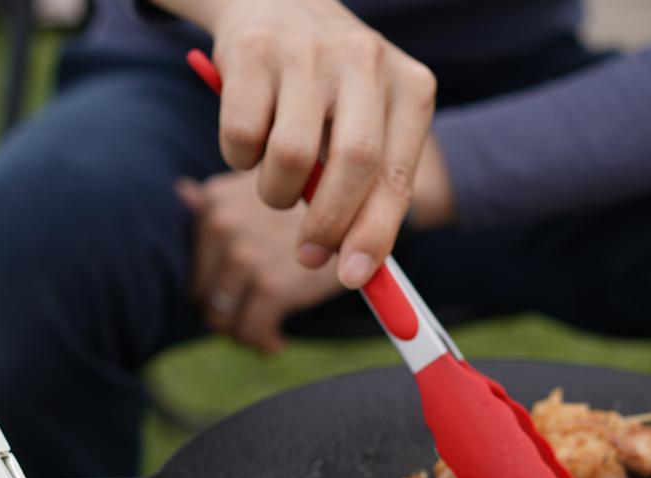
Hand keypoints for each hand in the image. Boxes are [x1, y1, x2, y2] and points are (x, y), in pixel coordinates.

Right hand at [166, 0, 438, 287]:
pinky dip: (240, 160)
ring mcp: (308, 52)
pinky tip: (251, 141)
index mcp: (410, 86)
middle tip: (309, 254)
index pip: (397, 175)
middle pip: (353, 165)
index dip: (375, 234)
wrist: (276, 2)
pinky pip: (241, 139)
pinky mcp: (253, 52)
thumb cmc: (331, 88)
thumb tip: (359, 270)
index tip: (354, 278)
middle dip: (327, 225)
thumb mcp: (368, 123)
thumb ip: (371, 188)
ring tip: (278, 183)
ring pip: (290, 158)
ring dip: (277, 193)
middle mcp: (365, 61)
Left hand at [178, 171, 345, 353]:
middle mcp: (223, 224)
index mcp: (216, 202)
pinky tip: (277, 344)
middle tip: (252, 323)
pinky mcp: (272, 285)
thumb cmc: (314, 203)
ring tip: (265, 335)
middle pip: (202, 293)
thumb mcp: (265, 190)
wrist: (367, 208)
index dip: (212, 288)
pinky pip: (252, 331)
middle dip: (226, 314)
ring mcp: (245, 254)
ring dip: (244, 334)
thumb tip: (183, 193)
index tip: (236, 300)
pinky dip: (264, 344)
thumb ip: (225, 198)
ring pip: (223, 317)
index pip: (194, 263)